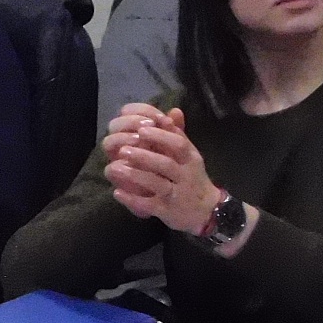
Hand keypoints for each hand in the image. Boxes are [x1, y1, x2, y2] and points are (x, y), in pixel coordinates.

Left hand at [100, 106, 219, 234]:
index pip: (179, 144)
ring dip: (135, 175)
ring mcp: (177, 195)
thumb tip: (172, 111)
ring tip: (115, 168)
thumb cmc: (194, 178)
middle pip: (166, 164)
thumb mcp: (190, 156)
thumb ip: (179, 135)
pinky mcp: (168, 211)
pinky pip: (149, 204)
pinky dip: (133, 199)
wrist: (208, 212)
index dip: (160, 136)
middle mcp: (186, 176)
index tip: (141, 129)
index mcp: (191, 159)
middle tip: (123, 150)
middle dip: (144, 156)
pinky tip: (117, 192)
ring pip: (157, 184)